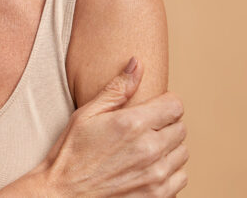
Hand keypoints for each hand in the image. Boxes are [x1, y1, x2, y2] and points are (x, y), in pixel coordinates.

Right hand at [37, 57, 187, 196]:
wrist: (63, 194)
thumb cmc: (71, 153)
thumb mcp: (87, 114)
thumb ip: (117, 88)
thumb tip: (137, 63)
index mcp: (133, 123)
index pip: (175, 105)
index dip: (164, 104)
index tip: (152, 109)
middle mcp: (149, 149)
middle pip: (180, 127)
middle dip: (166, 125)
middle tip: (145, 130)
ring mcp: (155, 175)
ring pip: (182, 152)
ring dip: (169, 148)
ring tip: (146, 149)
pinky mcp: (157, 195)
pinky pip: (181, 177)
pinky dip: (170, 172)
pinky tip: (150, 168)